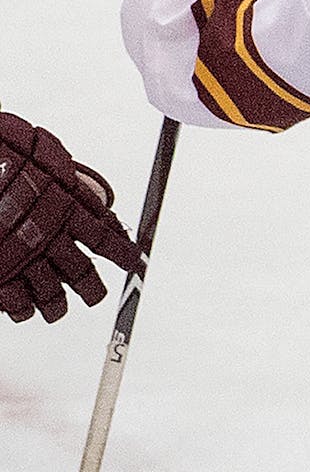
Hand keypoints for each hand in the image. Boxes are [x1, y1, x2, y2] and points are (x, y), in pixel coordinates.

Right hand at [0, 113, 141, 322]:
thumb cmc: (10, 160)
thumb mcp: (51, 167)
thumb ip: (73, 189)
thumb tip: (96, 202)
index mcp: (66, 211)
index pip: (104, 238)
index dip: (122, 253)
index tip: (134, 263)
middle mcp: (48, 239)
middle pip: (81, 273)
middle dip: (92, 290)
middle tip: (96, 296)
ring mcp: (22, 259)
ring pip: (51, 294)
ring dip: (57, 306)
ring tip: (58, 311)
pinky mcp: (0, 275)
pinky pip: (17, 303)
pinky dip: (24, 309)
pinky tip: (25, 309)